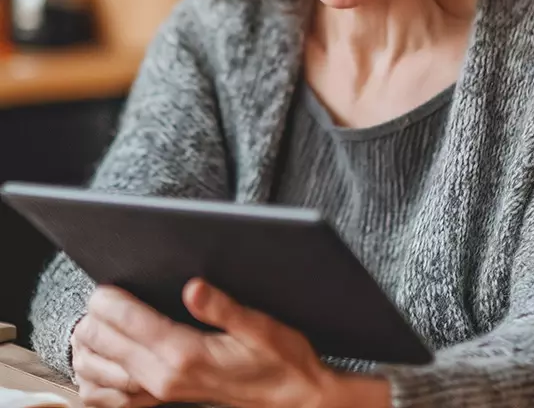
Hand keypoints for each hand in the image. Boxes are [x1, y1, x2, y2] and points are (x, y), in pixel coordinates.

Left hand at [71, 279, 390, 407]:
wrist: (294, 399)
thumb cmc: (280, 360)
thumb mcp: (259, 326)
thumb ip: (223, 307)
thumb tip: (193, 286)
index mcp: (185, 354)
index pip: (129, 323)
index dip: (110, 300)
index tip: (105, 282)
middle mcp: (167, 377)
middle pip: (107, 345)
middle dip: (96, 318)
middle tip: (101, 295)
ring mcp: (164, 392)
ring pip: (103, 371)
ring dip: (93, 346)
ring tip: (94, 321)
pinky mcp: (166, 398)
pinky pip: (117, 394)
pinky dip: (100, 378)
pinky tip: (102, 362)